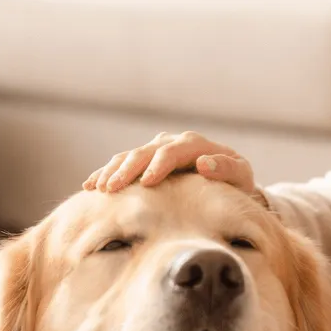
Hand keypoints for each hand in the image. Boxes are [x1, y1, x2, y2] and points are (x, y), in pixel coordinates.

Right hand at [83, 131, 256, 195]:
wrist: (228, 179)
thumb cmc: (236, 182)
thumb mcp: (241, 177)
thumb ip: (228, 169)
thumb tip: (205, 163)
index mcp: (195, 145)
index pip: (173, 152)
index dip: (158, 166)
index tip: (146, 183)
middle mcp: (172, 142)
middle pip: (145, 152)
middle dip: (126, 169)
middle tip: (111, 188)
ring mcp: (156, 149)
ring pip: (129, 156)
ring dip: (111, 171)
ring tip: (97, 187)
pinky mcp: (146, 160)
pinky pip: (122, 163)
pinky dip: (106, 172)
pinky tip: (90, 185)